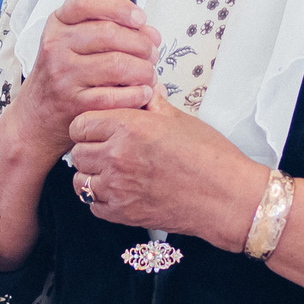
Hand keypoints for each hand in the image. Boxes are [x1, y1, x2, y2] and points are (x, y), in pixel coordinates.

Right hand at [12, 0, 159, 159]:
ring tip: (148, 74)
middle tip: (151, 53)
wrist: (36, 117)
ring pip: (118, 64)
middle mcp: (57, 46)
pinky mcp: (74, 103)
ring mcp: (64, 75)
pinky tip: (142, 92)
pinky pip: (116, 96)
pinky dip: (137, 94)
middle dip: (141, 43)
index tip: (139, 18)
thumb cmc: (62, 76)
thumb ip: (110, 30)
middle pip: (110, 33)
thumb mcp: (74, 43)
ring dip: (144, 70)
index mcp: (58, 24)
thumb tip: (150, 34)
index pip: (87, 2)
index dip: (119, 6)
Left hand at [67, 95, 265, 250]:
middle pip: (77, 152)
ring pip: (80, 180)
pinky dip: (100, 199)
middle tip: (105, 149)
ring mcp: (117, 187)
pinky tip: (117, 191)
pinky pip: (92, 205)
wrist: (226, 196)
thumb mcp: (179, 119)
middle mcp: (117, 156)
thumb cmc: (210, 157)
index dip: (88, 125)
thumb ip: (153, 104)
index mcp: (128, 127)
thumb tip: (145, 89)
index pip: (81, 123)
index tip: (97, 129)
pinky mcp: (122, 213)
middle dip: (88, 149)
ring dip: (91, 175)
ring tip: (109, 172)